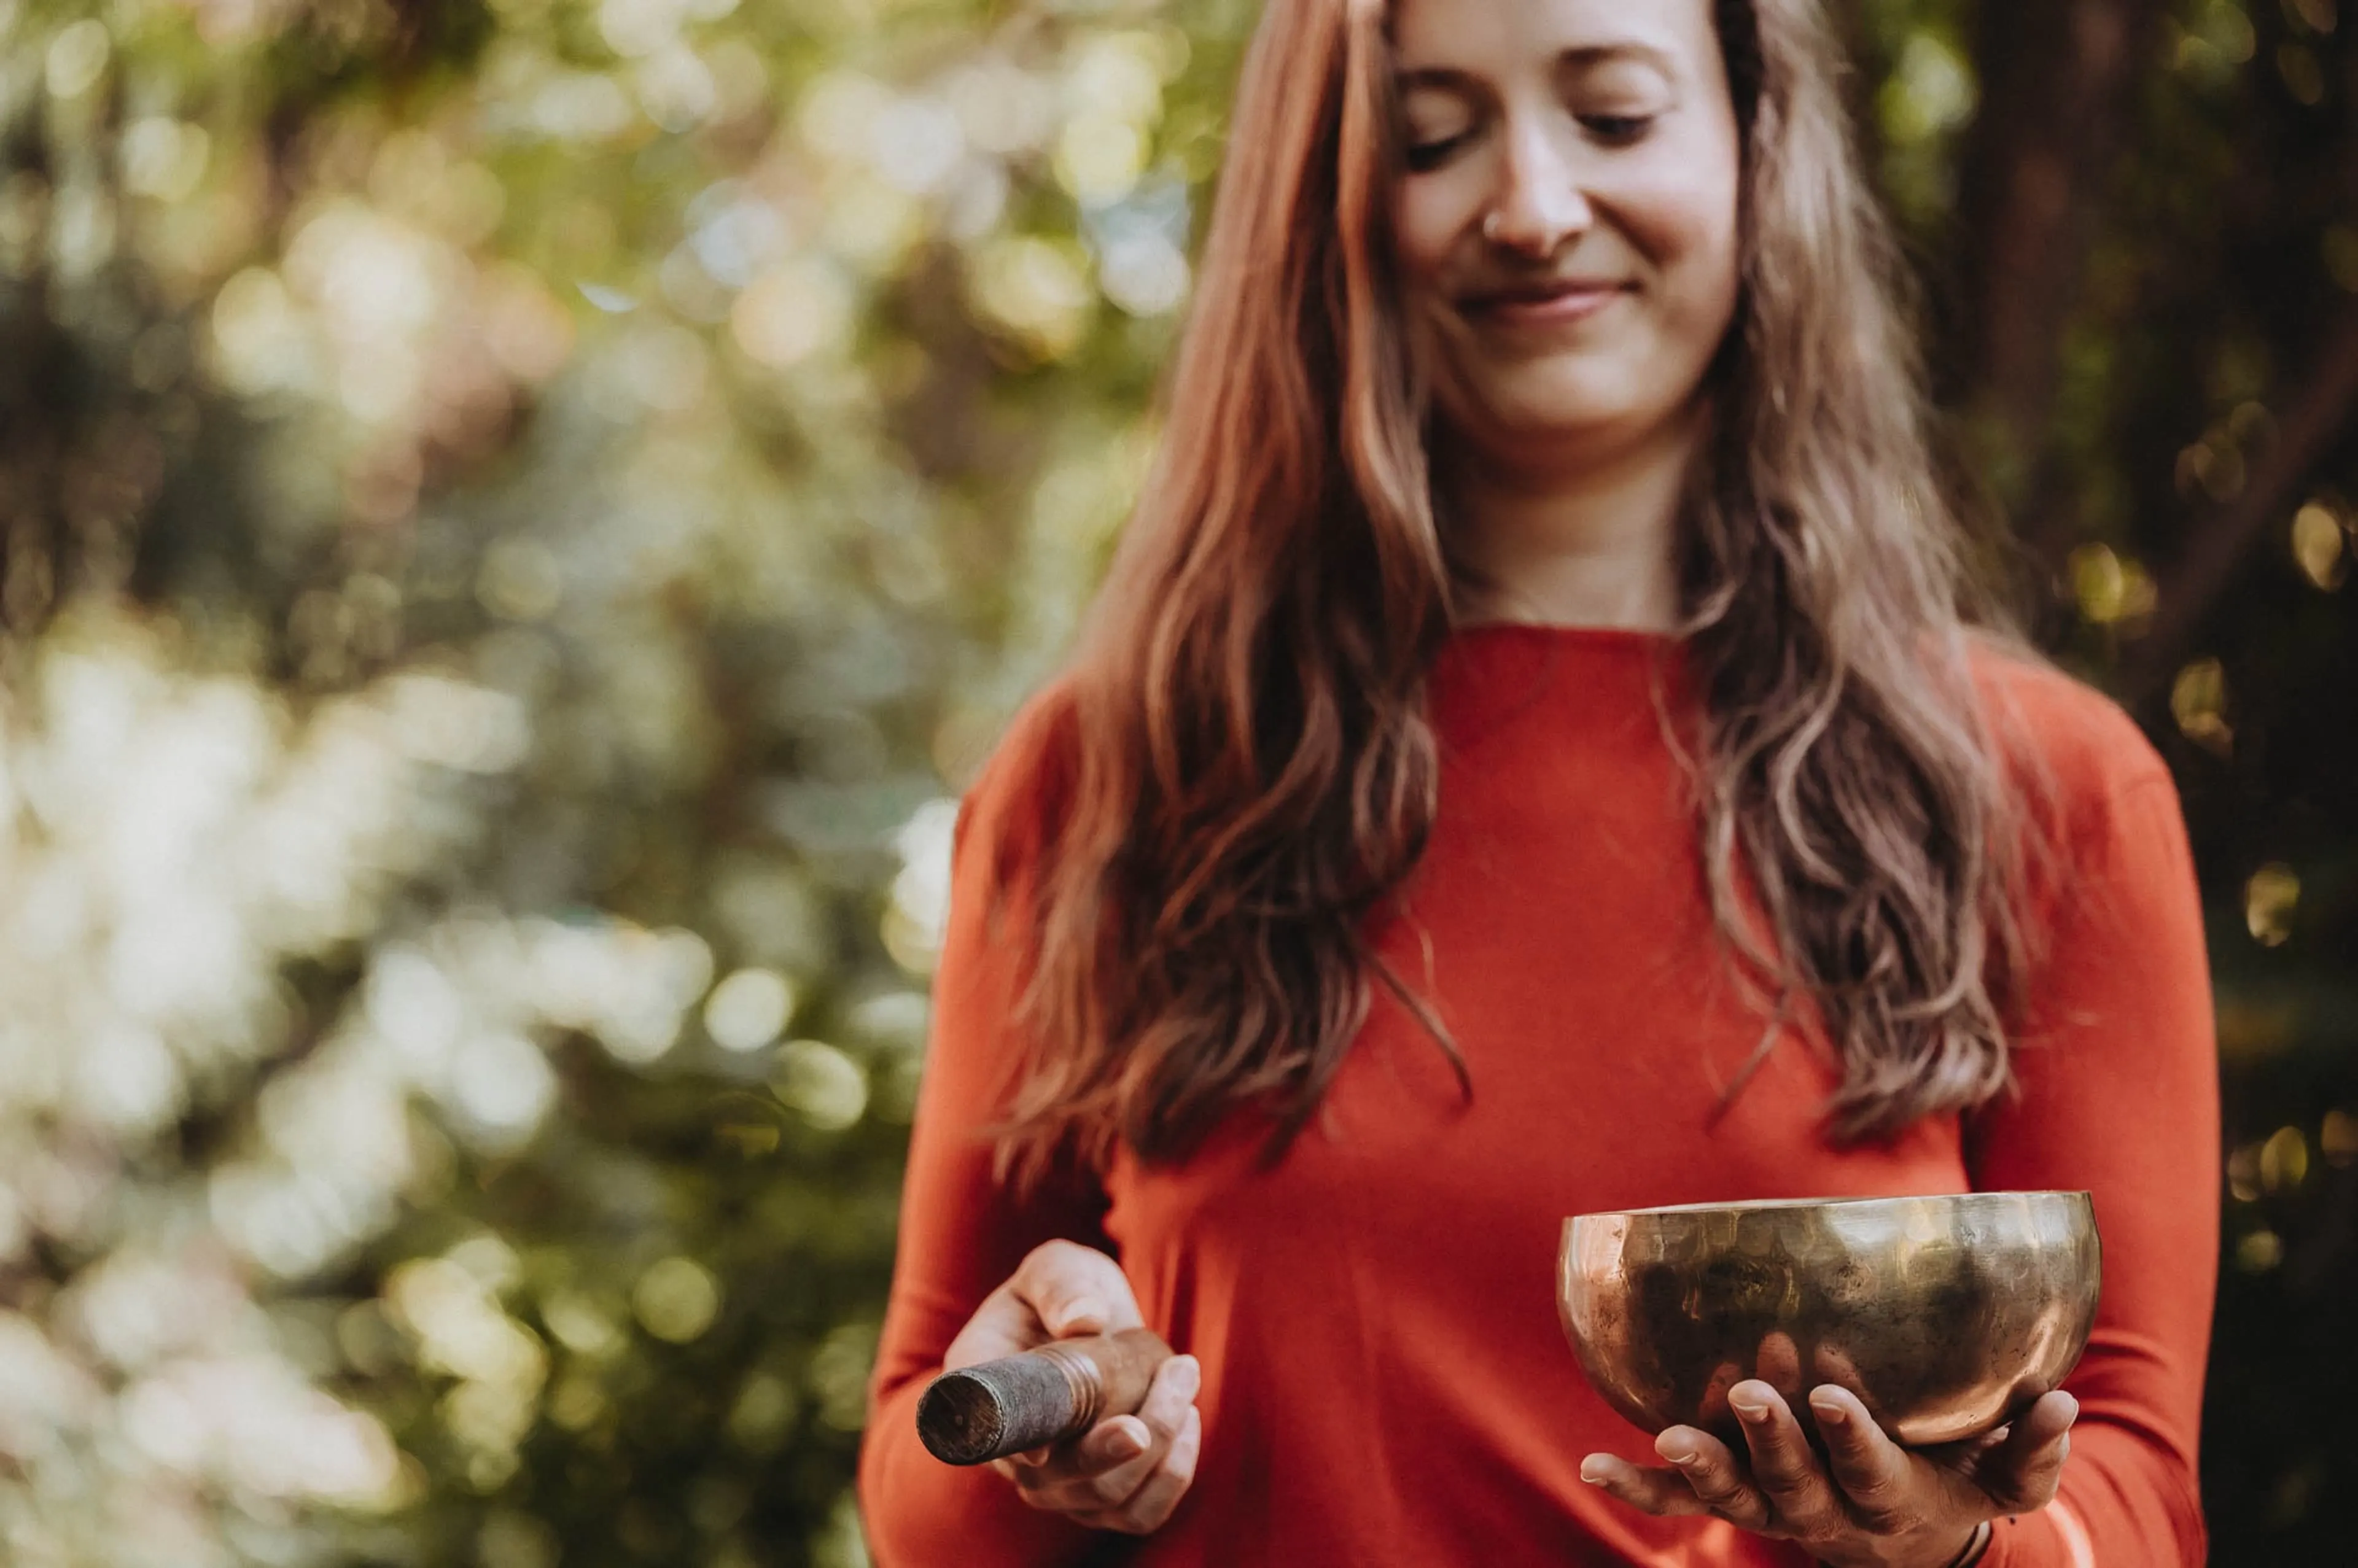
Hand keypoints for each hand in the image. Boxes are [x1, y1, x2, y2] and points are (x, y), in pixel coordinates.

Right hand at [942, 1239, 1202, 1535]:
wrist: (1092, 1315)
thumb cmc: (1064, 1287)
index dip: (1018, 1447)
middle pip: (1053, 1482)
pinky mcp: (1100, 1494)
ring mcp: (1055, 1481)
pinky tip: (1188, 1423)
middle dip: (1113, 1446)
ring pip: (1102, 1500)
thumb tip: (1084, 1321)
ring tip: (1184, 1384)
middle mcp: (1010, 1448)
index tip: (1048, 1448)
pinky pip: (1137, 1513)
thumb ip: (1061, 1283)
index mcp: (981, 1390)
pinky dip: (1171, 1478)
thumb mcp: (1056, 1267)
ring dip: (1156, 1454)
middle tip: (1171, 1382)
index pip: (985, 1433)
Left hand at [1580, 1380, 2078, 1567]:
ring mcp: (1772, 1508)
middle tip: (1749, 1393)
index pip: (1869, 1469)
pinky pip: (1679, 1501)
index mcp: (1888, 1500)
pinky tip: (1594, 1464)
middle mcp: (1822, 1511)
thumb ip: (2030, 1449)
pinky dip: (1638, 1485)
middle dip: (1770, 1440)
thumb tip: (2061, 1403)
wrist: (1901, 1552)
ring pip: (1731, 1496)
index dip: (1850, 1437)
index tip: (1831, 1396)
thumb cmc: (1956, 1493)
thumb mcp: (2002, 1484)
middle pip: (1792, 1483)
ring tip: (1668, 1434)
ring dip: (1701, 1464)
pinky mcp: (1736, 1501)